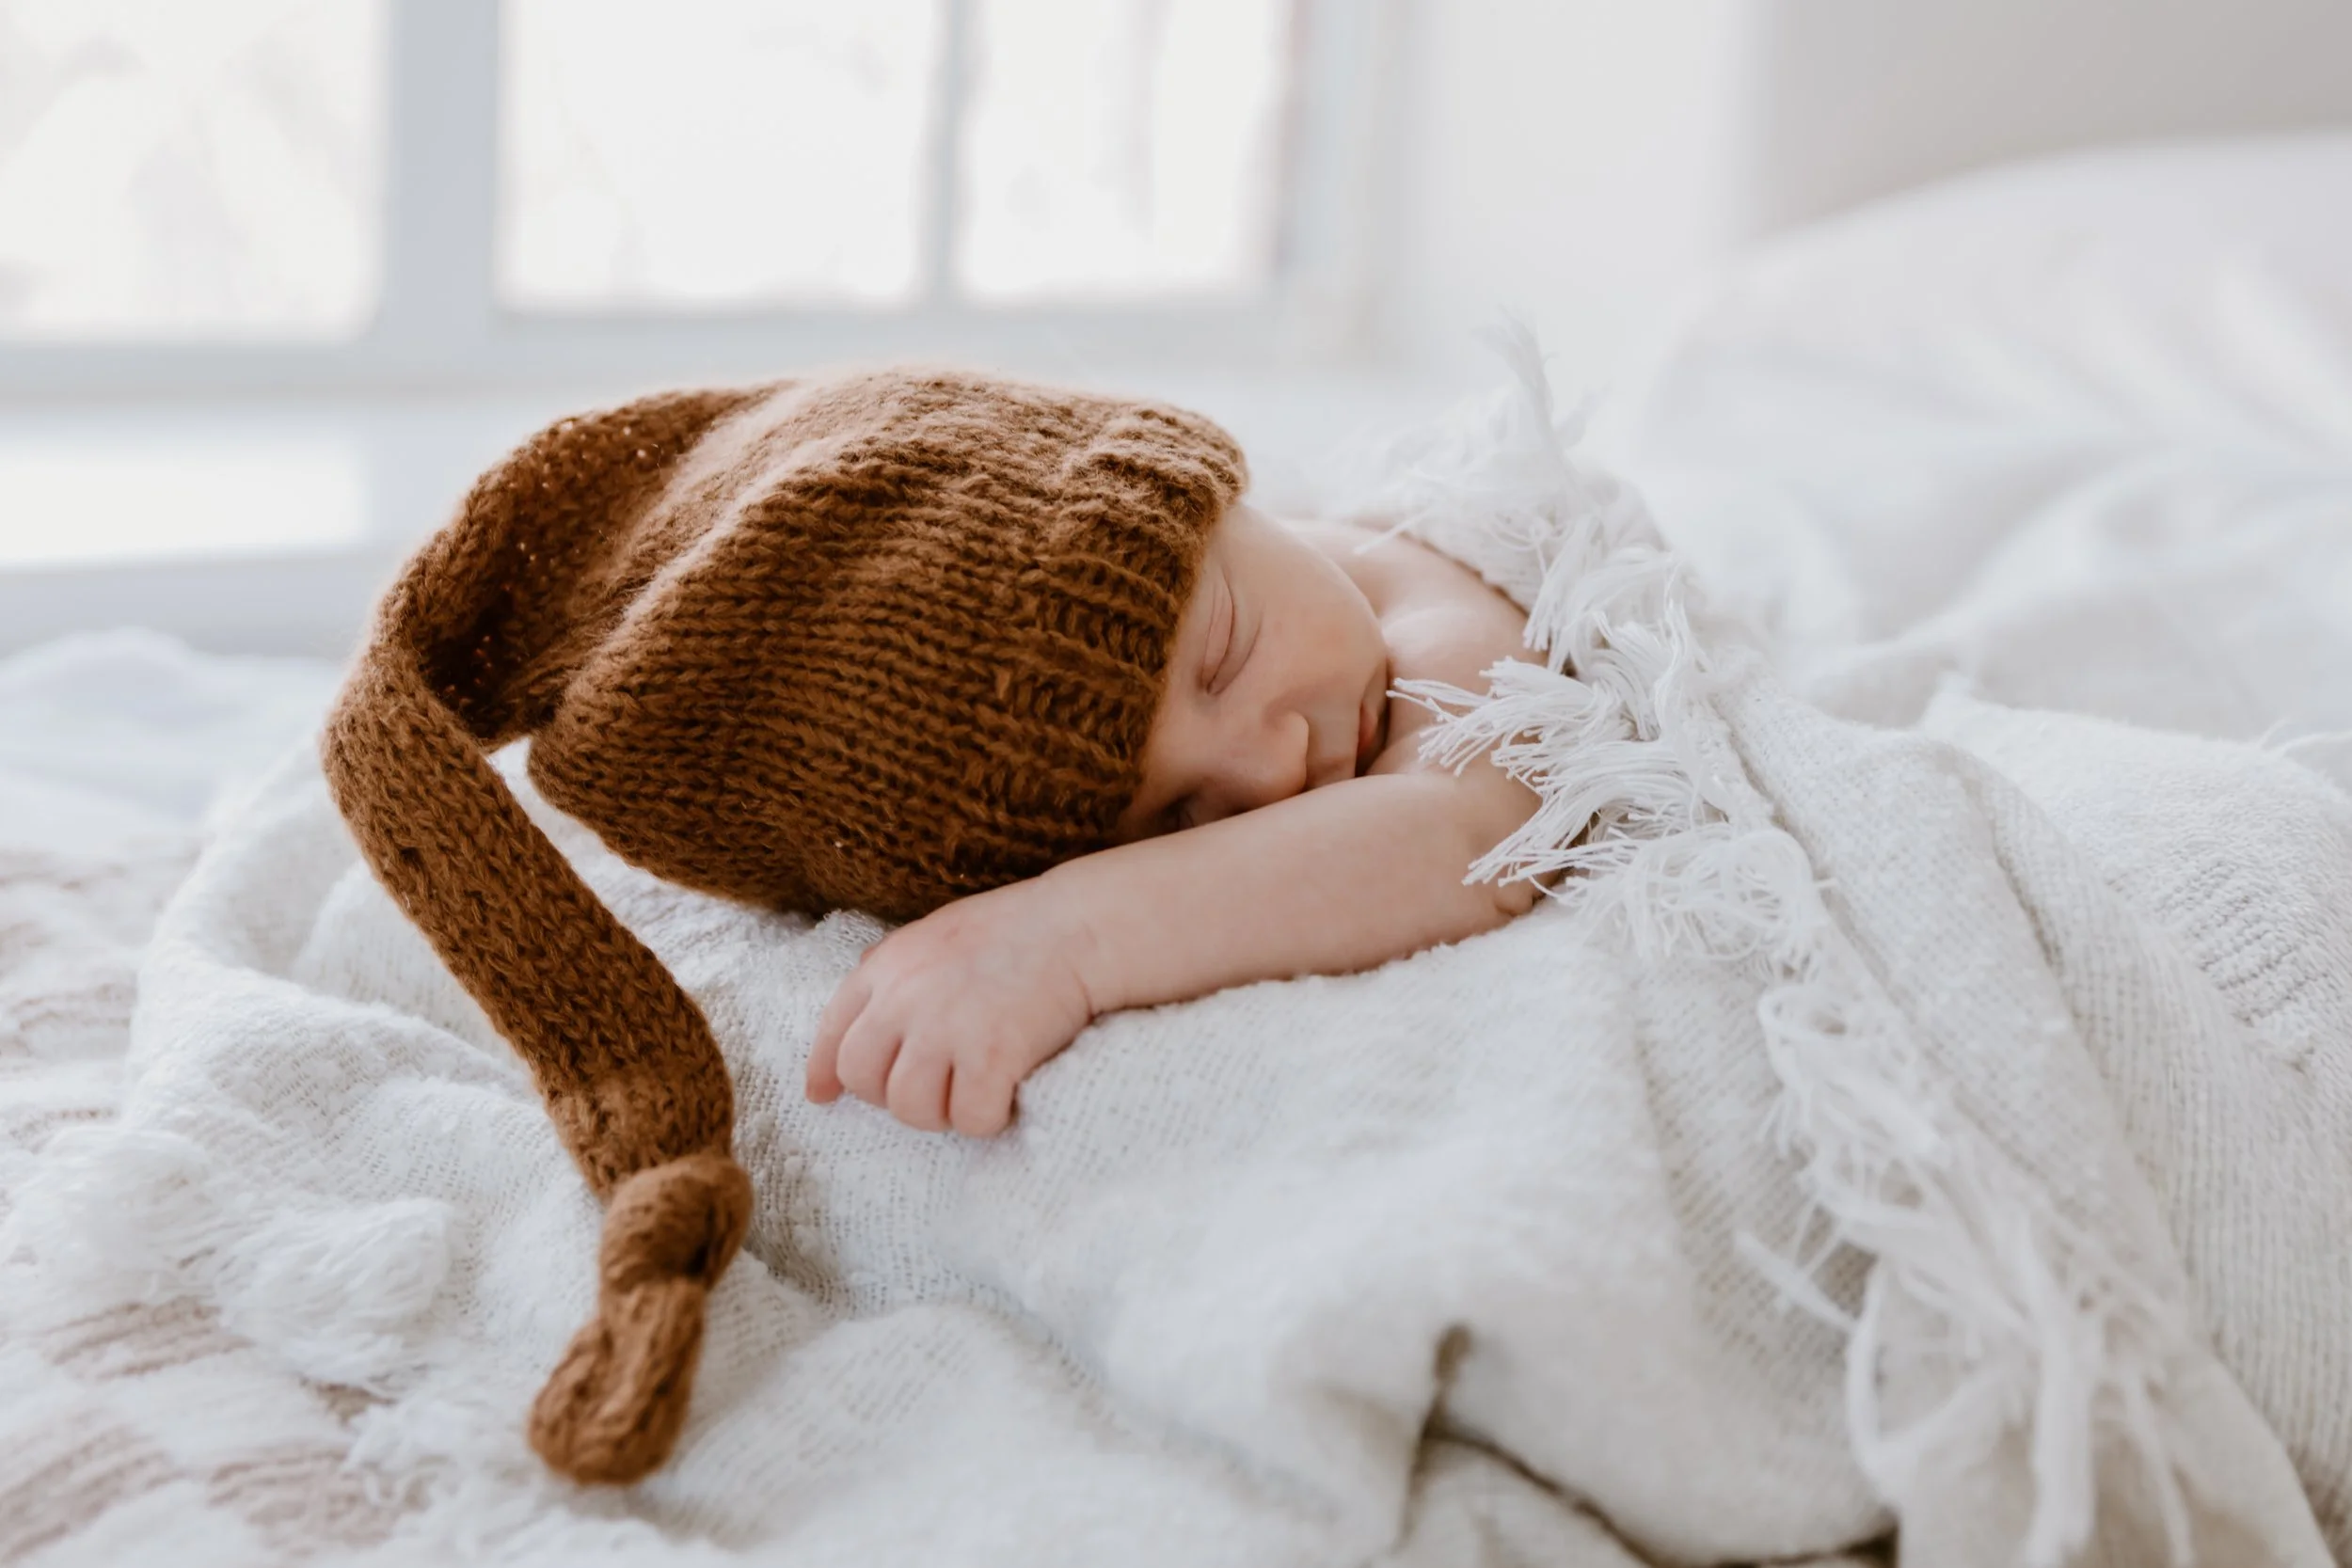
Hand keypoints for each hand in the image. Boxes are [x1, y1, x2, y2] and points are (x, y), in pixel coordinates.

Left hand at [804, 878, 1099, 1136]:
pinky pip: (969, 1119)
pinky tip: (1008, 1097)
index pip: (833, 1031)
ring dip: (943, 1112)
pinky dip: (988, 1119)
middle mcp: (906, 997)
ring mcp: (946, 1028)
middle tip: (935, 1088)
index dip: (826, 1071)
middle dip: (893, 1095)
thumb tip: (857, 1000)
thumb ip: (897, 971)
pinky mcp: (991, 1056)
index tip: (825, 1096)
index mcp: (890, 965)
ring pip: (911, 1110)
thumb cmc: (1017, 930)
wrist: (1081, 926)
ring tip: (975, 1091)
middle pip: (864, 1080)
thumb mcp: (938, 933)